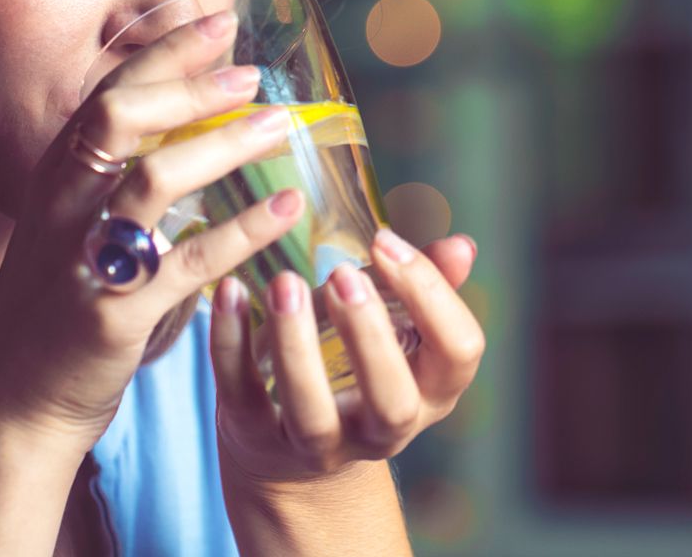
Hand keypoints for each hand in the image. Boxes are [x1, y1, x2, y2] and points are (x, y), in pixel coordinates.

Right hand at [0, 8, 305, 449]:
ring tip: (279, 126)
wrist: (15, 396)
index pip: (110, 89)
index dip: (168, 50)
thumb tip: (192, 118)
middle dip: (188, 86)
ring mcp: (85, 255)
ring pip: (154, 179)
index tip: (221, 19)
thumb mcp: (71, 219)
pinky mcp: (115, 311)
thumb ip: (117, 169)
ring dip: (223, 146)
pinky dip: (241, 231)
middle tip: (251, 74)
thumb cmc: (57, 299)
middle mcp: (65, 202)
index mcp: (58, 172)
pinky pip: (186, 260)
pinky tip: (284, 210)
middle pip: (119, 116)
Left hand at [210, 229, 483, 483]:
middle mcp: (383, 428)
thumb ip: (426, 287)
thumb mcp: (395, 328)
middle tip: (342, 274)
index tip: (385, 239)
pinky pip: (243, 395)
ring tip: (284, 283)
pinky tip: (229, 294)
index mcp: (429, 390)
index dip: (432, 295)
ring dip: (297, 345)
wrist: (292, 451)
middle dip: (369, 336)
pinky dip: (231, 345)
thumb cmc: (354, 365)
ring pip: (312, 412)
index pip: (458, 351)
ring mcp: (320, 444)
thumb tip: (462, 246)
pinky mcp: (258, 437)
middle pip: (392, 400)